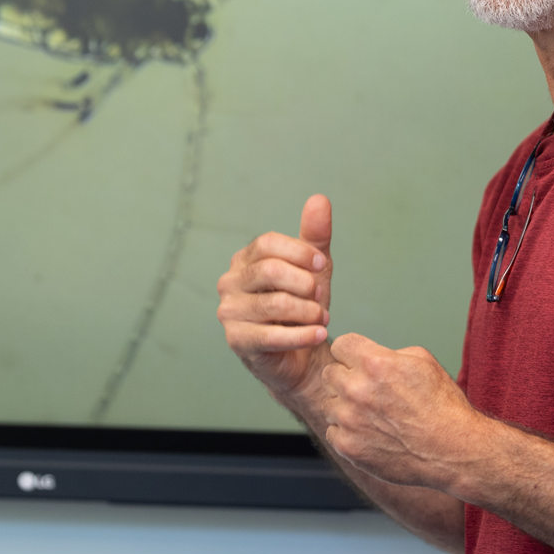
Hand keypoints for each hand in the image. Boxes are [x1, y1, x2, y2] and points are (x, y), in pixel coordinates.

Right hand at [217, 194, 333, 402]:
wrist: (300, 354)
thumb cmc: (302, 305)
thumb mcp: (313, 268)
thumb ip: (315, 236)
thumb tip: (319, 199)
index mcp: (245, 259)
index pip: (267, 243)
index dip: (298, 251)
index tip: (321, 264)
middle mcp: (230, 282)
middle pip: (269, 271)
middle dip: (304, 283)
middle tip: (321, 296)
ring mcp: (229, 312)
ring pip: (273, 304)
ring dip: (307, 311)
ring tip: (323, 318)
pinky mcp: (237, 341)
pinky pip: (271, 335)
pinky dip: (302, 335)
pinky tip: (319, 334)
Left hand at [320, 332, 483, 490]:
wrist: (452, 450)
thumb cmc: (442, 405)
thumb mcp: (422, 360)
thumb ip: (388, 354)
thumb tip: (370, 355)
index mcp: (374, 363)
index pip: (340, 345)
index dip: (351, 353)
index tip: (357, 362)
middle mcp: (356, 389)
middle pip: (329, 374)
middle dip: (345, 378)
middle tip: (366, 390)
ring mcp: (349, 420)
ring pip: (329, 404)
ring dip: (345, 407)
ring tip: (372, 415)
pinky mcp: (348, 446)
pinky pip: (332, 431)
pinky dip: (347, 433)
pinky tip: (369, 434)